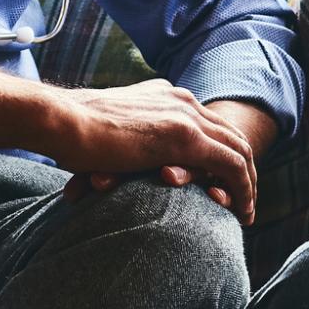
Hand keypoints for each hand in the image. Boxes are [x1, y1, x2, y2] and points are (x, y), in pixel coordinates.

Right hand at [62, 100, 276, 216]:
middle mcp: (181, 101)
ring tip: (247, 212)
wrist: (60, 121)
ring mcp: (185, 116)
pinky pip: (230, 164)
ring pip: (239, 150)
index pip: (208, 124)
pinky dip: (242, 188)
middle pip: (230, 134)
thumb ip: (128, 141)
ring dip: (248, 182)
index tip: (222, 181)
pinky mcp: (184, 137)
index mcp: (165, 96)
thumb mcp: (110, 132)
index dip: (221, 151)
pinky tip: (241, 210)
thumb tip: (120, 165)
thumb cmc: (71, 133)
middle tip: (246, 200)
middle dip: (244, 168)